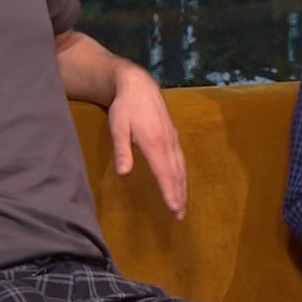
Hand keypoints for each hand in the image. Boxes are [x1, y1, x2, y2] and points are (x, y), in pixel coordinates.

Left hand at [109, 65, 186, 218]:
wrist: (139, 86)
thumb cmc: (125, 108)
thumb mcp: (118, 127)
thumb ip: (122, 150)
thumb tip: (124, 173)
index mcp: (154, 143)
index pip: (164, 173)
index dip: (169, 191)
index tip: (174, 208)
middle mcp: (168, 144)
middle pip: (176, 174)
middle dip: (179, 195)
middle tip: (180, 215)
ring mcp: (173, 140)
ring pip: (181, 168)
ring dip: (183, 187)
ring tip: (182, 205)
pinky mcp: (173, 137)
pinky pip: (181, 160)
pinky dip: (182, 175)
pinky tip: (182, 182)